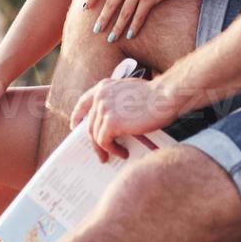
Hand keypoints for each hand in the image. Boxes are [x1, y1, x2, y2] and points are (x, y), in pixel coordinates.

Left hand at [68, 76, 182, 162]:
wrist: (165, 96)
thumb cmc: (155, 96)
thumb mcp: (129, 92)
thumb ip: (117, 102)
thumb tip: (113, 122)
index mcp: (104, 87)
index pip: (84, 102)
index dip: (78, 115)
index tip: (75, 126)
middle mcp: (100, 96)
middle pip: (91, 124)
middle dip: (94, 141)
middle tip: (101, 154)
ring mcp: (104, 108)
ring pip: (97, 136)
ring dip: (107, 148)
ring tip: (118, 154)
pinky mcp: (110, 122)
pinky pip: (105, 142)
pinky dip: (113, 150)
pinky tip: (123, 153)